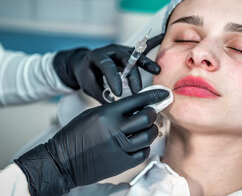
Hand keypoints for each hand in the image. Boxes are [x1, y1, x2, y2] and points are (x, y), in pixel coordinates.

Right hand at [15, 89, 168, 195]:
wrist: (62, 161)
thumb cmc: (76, 135)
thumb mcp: (92, 114)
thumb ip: (115, 110)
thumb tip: (138, 106)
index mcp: (106, 114)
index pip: (137, 100)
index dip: (154, 95)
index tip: (164, 93)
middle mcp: (115, 130)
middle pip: (146, 117)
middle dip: (152, 113)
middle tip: (151, 112)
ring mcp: (119, 148)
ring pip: (148, 135)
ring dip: (151, 130)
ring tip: (146, 128)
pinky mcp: (121, 163)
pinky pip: (143, 152)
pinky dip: (145, 146)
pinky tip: (139, 143)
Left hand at [53, 34, 163, 102]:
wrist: (85, 63)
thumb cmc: (86, 74)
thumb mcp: (89, 85)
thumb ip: (101, 95)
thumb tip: (114, 107)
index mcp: (97, 56)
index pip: (107, 65)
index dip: (114, 79)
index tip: (118, 93)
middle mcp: (110, 51)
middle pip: (124, 59)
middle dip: (133, 76)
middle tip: (137, 91)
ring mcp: (121, 50)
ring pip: (135, 55)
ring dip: (147, 63)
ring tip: (157, 71)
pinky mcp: (128, 53)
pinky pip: (140, 55)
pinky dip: (149, 58)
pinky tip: (158, 63)